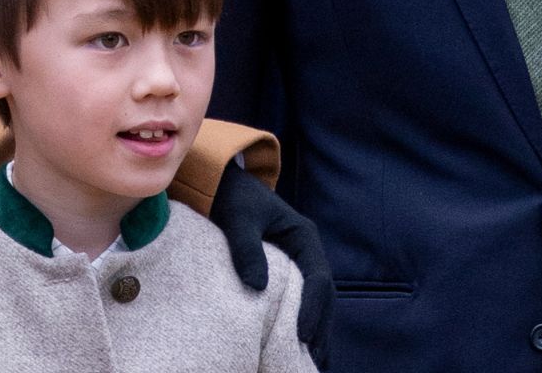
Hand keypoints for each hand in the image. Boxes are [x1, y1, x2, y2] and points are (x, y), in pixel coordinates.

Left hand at [208, 161, 333, 365]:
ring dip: (314, 331)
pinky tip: (294, 347)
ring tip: (308, 361)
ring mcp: (296, 264)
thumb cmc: (230, 198)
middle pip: (323, 297)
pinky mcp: (283, 274)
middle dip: (319, 328)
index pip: (318, 278)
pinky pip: (297, 301)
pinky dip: (299, 323)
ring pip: (314, 302)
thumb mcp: (237, 218)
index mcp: (304, 237)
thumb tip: (257, 287)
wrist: (218, 185)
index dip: (313, 308)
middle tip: (311, 360)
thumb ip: (246, 248)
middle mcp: (306, 252)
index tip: (301, 335)